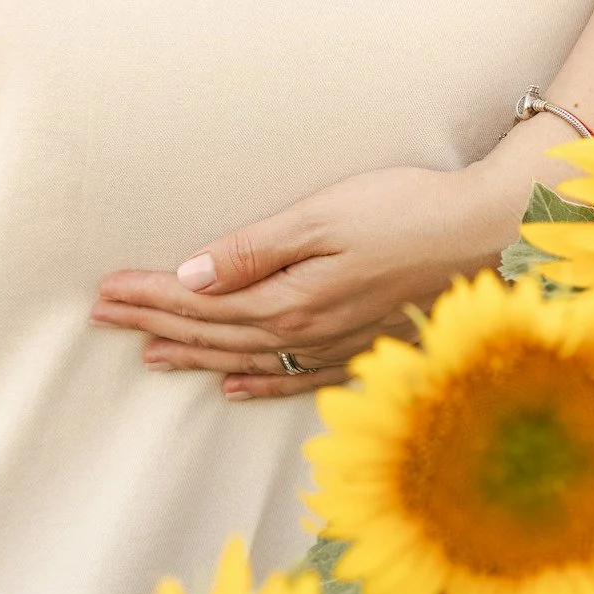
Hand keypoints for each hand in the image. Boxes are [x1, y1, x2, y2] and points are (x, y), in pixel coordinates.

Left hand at [91, 145, 540, 399]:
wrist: (488, 233)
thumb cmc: (405, 210)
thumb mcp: (321, 217)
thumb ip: (254, 251)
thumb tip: (190, 278)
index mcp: (291, 299)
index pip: (202, 304)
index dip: (150, 298)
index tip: (106, 291)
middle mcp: (308, 332)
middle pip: (216, 333)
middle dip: (156, 323)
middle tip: (105, 316)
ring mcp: (337, 346)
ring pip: (248, 357)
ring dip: (195, 353)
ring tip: (149, 351)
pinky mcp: (363, 348)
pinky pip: (296, 376)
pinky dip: (259, 381)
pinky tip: (234, 383)